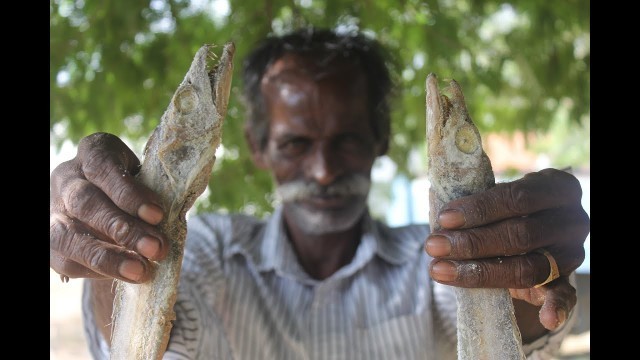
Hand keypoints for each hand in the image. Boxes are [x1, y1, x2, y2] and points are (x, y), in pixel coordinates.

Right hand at [50, 132, 168, 283]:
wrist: (108, 205)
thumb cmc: (137, 188)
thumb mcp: (148, 179)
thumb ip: (155, 196)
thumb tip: (165, 226)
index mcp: (93, 152)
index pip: (103, 167)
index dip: (129, 192)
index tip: (157, 214)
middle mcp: (66, 177)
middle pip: (86, 202)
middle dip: (123, 229)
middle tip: (156, 248)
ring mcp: (53, 209)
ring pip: (70, 236)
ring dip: (108, 257)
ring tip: (141, 271)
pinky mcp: (49, 240)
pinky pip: (67, 260)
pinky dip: (98, 270)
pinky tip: (125, 275)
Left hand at [424, 168, 588, 330]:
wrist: (533, 230)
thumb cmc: (507, 210)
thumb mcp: (500, 198)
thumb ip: (479, 206)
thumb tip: (441, 221)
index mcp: (557, 187)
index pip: (517, 198)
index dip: (479, 209)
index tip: (444, 219)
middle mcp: (571, 219)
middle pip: (520, 234)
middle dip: (471, 242)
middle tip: (434, 246)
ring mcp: (572, 252)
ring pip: (528, 267)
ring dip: (480, 272)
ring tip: (440, 270)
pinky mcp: (568, 280)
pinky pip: (566, 296)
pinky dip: (556, 307)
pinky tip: (546, 318)